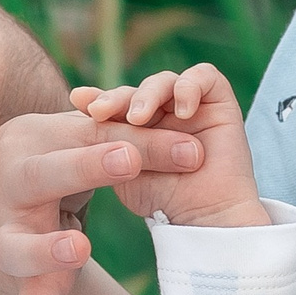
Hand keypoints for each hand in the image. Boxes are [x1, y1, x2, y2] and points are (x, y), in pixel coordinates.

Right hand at [0, 111, 204, 294]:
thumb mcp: (78, 143)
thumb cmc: (46, 161)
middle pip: (40, 176)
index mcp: (33, 145)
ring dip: (46, 249)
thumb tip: (196, 152)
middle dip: (83, 168)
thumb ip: (134, 143)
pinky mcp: (16, 282)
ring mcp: (8, 237)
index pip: (86, 139)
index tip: (173, 149)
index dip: (128, 143)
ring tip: (79, 249)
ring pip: (18, 246)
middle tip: (128, 162)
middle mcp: (12, 188)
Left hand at [71, 64, 267, 228]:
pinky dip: (189, 87)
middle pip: (137, 89)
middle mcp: (164, 111)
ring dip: (148, 94)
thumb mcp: (122, 165)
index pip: (116, 102)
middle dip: (117, 98)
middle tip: (101, 112)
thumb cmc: (160, 197)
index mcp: (138, 125)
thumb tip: (76, 96)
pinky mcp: (219, 101)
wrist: (203, 218)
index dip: (99, 98)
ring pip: (165, 80)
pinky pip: (205, 76)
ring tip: (138, 119)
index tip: (78, 101)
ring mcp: (191, 105)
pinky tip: (182, 111)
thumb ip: (106, 134)